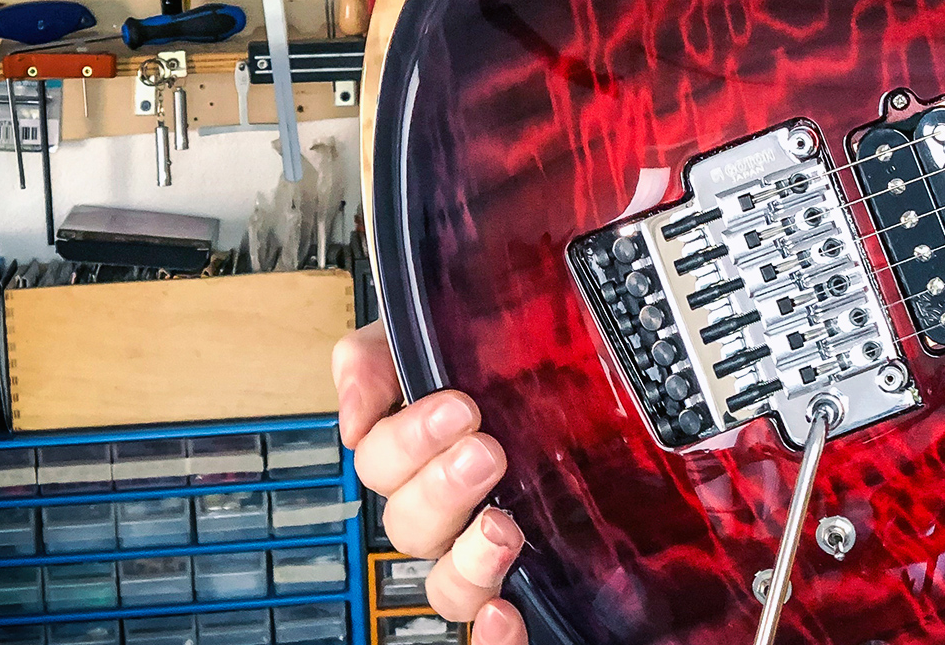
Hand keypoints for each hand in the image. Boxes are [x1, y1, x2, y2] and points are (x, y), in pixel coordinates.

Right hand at [333, 321, 527, 640]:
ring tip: (502, 527)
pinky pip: (490, 627)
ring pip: (445, 585)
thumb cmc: (506, 358)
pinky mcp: (526, 579)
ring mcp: (484, 548)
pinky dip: (491, 634)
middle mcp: (448, 509)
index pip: (378, 463)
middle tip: (487, 451)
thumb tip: (353, 415)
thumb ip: (381, 356)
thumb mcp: (443, 331)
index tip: (461, 406)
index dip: (407, 440)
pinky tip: (505, 613)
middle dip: (441, 487)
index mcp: (418, 452)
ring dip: (466, 561)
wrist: (591, 364)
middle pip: (407, 525)